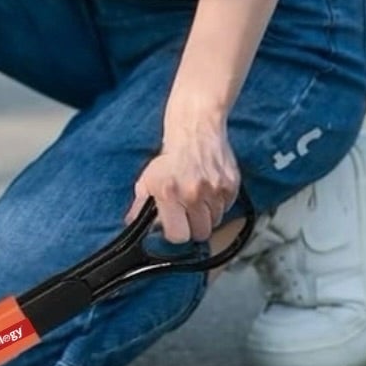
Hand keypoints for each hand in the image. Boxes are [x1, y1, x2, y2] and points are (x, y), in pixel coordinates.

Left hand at [128, 122, 240, 243]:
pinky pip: (227, 208)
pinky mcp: (231, 184)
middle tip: (189, 216)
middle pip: (201, 233)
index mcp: (168, 194)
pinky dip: (219, 204)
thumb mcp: (147, 180)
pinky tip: (209, 191)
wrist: (195, 129)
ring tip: (198, 200)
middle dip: (194, 228)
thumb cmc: (169, 156)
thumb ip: (140, 206)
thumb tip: (133, 225)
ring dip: (207, 216)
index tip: (175, 227)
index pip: (177, 235)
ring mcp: (215, 189)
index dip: (176, 234)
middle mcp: (193, 193)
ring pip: (215, 222)